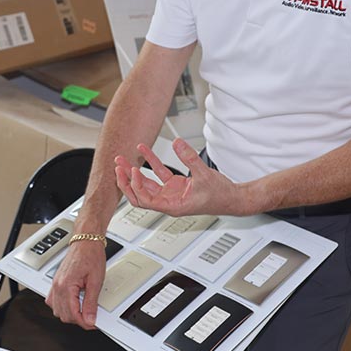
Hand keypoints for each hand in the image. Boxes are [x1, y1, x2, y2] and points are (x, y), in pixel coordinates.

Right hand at [45, 240, 106, 329]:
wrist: (86, 242)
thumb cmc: (91, 256)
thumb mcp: (95, 281)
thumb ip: (91, 303)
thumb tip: (89, 319)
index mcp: (66, 286)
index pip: (72, 314)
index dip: (84, 323)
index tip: (93, 323)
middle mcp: (57, 286)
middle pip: (64, 315)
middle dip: (78, 319)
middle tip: (91, 317)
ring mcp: (55, 284)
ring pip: (57, 311)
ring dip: (70, 314)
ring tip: (83, 311)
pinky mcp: (56, 283)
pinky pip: (53, 301)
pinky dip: (62, 307)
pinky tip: (72, 304)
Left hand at [116, 140, 250, 217]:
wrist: (232, 199)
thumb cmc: (220, 196)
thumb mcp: (204, 175)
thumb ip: (190, 158)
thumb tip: (179, 143)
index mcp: (173, 206)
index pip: (145, 200)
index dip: (135, 186)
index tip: (133, 171)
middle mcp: (169, 201)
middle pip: (139, 194)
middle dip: (126, 181)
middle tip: (118, 166)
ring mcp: (171, 194)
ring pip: (146, 185)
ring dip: (134, 172)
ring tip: (124, 159)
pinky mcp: (176, 186)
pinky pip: (159, 175)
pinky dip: (152, 164)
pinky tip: (145, 151)